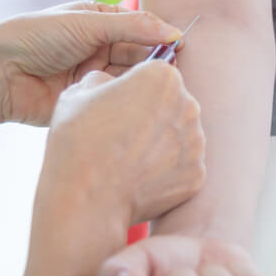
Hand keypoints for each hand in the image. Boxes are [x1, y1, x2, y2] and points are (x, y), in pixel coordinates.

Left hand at [0, 0, 185, 125]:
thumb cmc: (36, 37)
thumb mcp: (88, 23)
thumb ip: (133, 27)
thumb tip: (174, 32)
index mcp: (99, 21)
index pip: (140, 27)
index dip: (160, 37)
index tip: (180, 46)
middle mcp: (99, 47)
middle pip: (140, 54)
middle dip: (155, 61)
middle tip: (171, 71)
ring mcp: (95, 75)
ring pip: (131, 78)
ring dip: (142, 81)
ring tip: (157, 87)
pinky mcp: (90, 101)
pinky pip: (117, 100)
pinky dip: (128, 100)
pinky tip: (140, 102)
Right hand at [37, 60, 206, 227]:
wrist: (87, 199)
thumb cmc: (79, 141)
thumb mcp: (78, 93)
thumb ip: (102, 80)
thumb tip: (111, 84)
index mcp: (164, 76)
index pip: (154, 77)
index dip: (132, 91)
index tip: (115, 109)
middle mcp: (189, 105)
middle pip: (172, 105)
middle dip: (152, 116)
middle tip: (122, 137)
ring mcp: (196, 142)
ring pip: (179, 137)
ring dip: (160, 144)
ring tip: (129, 160)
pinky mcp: (197, 174)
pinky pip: (182, 167)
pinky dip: (165, 173)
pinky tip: (139, 179)